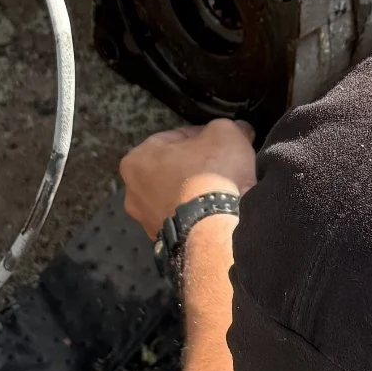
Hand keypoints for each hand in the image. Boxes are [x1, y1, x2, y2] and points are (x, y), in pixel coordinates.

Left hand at [119, 119, 257, 242]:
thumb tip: (238, 130)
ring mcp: (147, 221)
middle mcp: (133, 193)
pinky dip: (198, 214)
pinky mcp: (165, 243)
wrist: (218, 229)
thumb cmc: (213, 175)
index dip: (202, 137)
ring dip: (196, 191)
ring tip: (223, 190)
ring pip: (177, 196)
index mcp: (136, 160)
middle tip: (222, 165)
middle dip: (196, 166)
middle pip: (172, 169)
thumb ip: (224, 127)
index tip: (220, 142)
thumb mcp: (225, 132)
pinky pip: (185, 219)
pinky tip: (219, 210)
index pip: (174, 138)